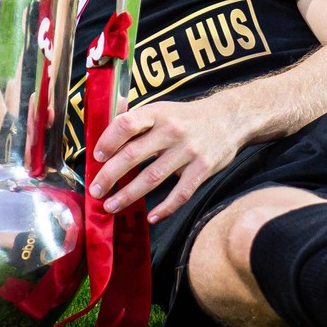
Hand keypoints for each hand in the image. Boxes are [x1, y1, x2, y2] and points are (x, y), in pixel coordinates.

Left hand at [87, 97, 246, 222]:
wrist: (230, 118)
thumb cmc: (187, 118)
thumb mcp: (162, 109)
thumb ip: (136, 120)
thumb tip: (104, 127)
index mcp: (157, 113)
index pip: (127, 124)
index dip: (108, 141)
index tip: (97, 157)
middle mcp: (172, 130)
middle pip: (134, 155)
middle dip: (110, 175)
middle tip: (96, 190)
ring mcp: (189, 151)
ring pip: (152, 177)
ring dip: (128, 195)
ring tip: (111, 206)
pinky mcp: (203, 169)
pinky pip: (181, 193)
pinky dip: (165, 208)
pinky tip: (151, 217)